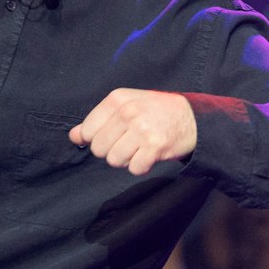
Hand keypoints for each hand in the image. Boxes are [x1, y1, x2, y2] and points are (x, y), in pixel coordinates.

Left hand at [70, 89, 196, 174]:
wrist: (193, 117)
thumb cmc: (156, 111)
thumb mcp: (126, 105)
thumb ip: (98, 120)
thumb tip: (74, 136)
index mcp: (118, 99)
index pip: (87, 130)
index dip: (96, 139)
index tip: (111, 137)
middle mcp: (128, 112)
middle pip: (99, 149)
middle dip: (112, 151)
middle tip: (129, 143)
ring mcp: (142, 129)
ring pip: (114, 160)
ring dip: (127, 160)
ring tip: (139, 148)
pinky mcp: (155, 147)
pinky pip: (134, 168)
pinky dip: (141, 166)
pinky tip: (149, 155)